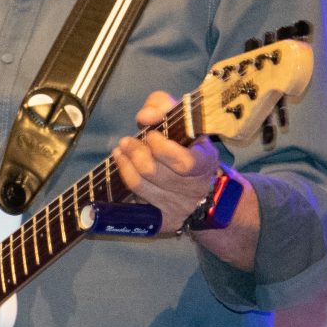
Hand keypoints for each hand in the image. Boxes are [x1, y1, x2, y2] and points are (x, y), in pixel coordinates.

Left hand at [113, 91, 220, 232]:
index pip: (184, 163)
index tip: (150, 133)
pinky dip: (126, 179)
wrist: (204, 185)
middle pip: (154, 172)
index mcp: (205, 162)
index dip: (161, 148)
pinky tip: (122, 166)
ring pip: (141, 185)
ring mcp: (179, 206)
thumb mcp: (184, 119)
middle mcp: (194, 188)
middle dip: (136, 153)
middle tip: (126, 141)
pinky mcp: (164, 220)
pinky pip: (137, 201)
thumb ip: (164, 106)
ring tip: (120, 150)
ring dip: (125, 164)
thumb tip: (145, 116)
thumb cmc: (189, 145)